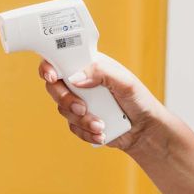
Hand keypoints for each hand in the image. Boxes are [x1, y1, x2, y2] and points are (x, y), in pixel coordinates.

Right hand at [38, 52, 166, 151]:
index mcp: (88, 66)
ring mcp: (78, 102)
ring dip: (81, 120)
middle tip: (82, 108)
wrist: (144, 129)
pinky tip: (101, 133)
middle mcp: (80, 83)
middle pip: (54, 87)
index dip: (49, 66)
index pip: (60, 60)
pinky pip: (72, 127)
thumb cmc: (138, 99)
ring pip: (63, 110)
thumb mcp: (125, 81)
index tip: (53, 76)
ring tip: (101, 125)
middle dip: (66, 100)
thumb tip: (75, 78)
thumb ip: (101, 73)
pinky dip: (86, 132)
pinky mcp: (80, 121)